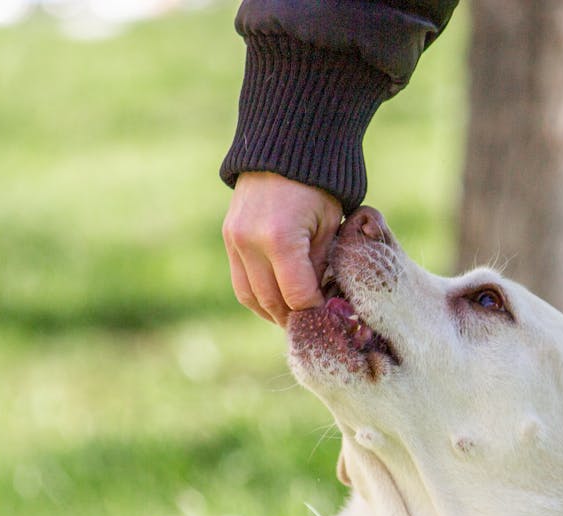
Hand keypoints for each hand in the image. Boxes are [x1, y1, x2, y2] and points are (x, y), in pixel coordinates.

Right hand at [222, 172, 342, 324]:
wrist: (286, 143)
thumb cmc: (320, 184)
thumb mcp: (330, 227)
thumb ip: (321, 267)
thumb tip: (320, 303)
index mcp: (280, 239)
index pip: (298, 298)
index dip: (317, 312)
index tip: (333, 318)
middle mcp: (250, 242)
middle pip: (272, 303)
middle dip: (296, 318)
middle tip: (318, 325)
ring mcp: (234, 240)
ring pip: (250, 297)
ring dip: (274, 312)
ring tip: (297, 317)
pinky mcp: (229, 236)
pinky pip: (241, 280)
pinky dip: (259, 296)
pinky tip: (279, 300)